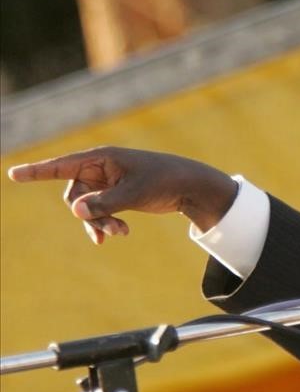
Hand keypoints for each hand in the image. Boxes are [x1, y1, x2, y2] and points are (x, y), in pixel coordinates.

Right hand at [7, 146, 237, 243]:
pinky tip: (118, 234)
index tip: (13, 175)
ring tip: (120, 233)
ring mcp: (107, 182)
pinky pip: (99, 211)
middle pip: (75, 195)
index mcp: (102, 158)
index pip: (62, 165)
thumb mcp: (134, 194)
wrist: (190, 187)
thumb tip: (75, 211)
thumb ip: (104, 203)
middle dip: (88, 214)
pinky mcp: (116, 194)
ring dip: (99, 222)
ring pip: (87, 207)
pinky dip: (106, 223)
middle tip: (109, 231)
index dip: (37, 171)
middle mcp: (101, 168)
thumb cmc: (164, 181)